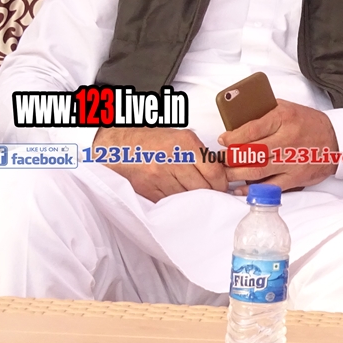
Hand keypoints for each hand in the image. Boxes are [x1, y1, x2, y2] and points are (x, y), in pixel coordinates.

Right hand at [94, 127, 226, 201]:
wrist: (119, 146)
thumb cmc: (152, 141)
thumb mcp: (181, 138)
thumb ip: (201, 155)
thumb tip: (221, 174)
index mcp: (186, 143)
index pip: (214, 171)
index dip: (222, 183)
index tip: (223, 187)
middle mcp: (173, 159)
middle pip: (203, 188)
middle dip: (210, 193)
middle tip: (212, 194)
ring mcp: (159, 176)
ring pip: (188, 198)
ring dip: (194, 201)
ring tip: (194, 196)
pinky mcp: (148, 190)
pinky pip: (171, 203)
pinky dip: (177, 204)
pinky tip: (178, 200)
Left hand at [219, 99, 338, 191]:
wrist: (336, 141)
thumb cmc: (308, 123)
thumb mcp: (287, 108)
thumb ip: (264, 112)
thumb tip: (236, 120)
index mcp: (284, 118)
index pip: (251, 129)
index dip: (232, 137)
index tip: (223, 141)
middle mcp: (288, 139)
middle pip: (251, 152)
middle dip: (230, 158)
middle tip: (222, 159)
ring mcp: (292, 161)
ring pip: (257, 171)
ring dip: (236, 174)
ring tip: (226, 173)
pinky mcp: (295, 177)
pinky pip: (269, 186)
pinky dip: (251, 189)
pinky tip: (239, 188)